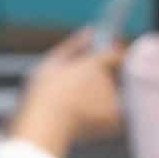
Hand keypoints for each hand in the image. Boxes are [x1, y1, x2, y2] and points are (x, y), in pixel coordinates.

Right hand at [12, 30, 125, 154]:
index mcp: (94, 65)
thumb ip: (74, 45)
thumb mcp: (52, 62)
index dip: (115, 54)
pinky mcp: (114, 120)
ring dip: (97, 99)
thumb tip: (89, 32)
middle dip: (98, 81)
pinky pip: (112, 115)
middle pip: (110, 77)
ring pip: (108, 96)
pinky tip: (82, 118)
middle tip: (76, 90)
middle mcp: (107, 82)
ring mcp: (111, 102)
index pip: (115, 54)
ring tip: (73, 106)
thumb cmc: (43, 94)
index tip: (112, 55)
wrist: (45, 125)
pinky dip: (101, 116)